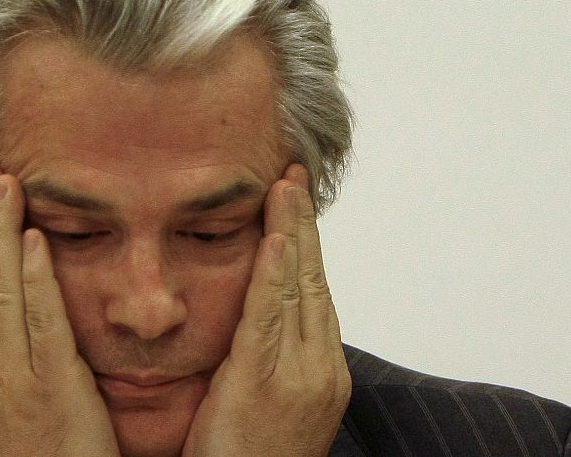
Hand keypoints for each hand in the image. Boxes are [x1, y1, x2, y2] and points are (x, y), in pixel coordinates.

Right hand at [0, 164, 117, 456]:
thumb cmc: (44, 456)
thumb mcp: (8, 402)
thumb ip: (4, 354)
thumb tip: (7, 300)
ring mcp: (11, 380)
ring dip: (2, 231)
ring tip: (8, 187)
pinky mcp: (50, 387)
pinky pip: (40, 321)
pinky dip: (35, 275)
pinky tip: (34, 239)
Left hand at [181, 164, 351, 456]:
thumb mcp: (262, 398)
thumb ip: (262, 354)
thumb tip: (251, 316)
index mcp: (319, 371)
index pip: (314, 290)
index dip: (306, 241)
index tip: (295, 196)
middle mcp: (319, 368)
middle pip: (312, 279)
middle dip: (303, 223)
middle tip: (294, 172)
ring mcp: (298, 376)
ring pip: (297, 288)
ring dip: (291, 231)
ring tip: (285, 185)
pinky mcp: (263, 383)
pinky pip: (270, 317)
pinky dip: (275, 273)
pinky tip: (276, 238)